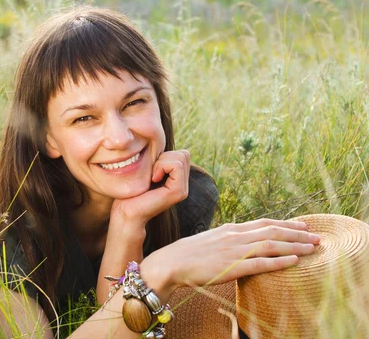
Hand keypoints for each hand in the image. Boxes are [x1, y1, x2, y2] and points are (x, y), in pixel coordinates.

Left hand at [110, 149, 190, 226]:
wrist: (125, 212)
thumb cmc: (131, 191)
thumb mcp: (147, 171)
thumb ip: (159, 161)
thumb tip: (160, 142)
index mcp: (177, 180)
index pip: (182, 154)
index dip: (164, 156)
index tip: (150, 170)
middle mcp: (183, 185)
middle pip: (184, 154)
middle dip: (164, 157)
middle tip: (151, 173)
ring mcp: (183, 190)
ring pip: (181, 157)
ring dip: (162, 162)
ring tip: (152, 177)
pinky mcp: (178, 192)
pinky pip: (176, 165)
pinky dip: (162, 166)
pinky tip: (153, 179)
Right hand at [140, 218, 320, 299]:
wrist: (171, 262)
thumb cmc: (188, 255)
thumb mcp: (210, 242)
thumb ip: (227, 241)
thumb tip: (240, 243)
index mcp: (230, 229)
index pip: (263, 223)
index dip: (285, 224)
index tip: (302, 225)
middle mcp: (235, 236)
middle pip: (272, 231)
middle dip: (297, 234)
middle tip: (317, 236)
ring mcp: (234, 250)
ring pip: (271, 245)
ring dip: (295, 246)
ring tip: (313, 248)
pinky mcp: (231, 266)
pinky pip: (260, 263)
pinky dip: (279, 261)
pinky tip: (294, 261)